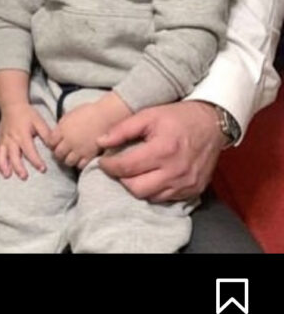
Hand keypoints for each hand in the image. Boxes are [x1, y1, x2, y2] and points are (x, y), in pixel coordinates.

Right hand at [0, 104, 51, 178]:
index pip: (30, 150)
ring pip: (2, 155)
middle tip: (24, 176)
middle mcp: (12, 139)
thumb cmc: (27, 114)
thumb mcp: (39, 121)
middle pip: (14, 155)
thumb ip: (46, 134)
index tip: (42, 169)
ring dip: (4, 166)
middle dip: (18, 167)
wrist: (12, 105)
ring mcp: (4, 140)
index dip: (36, 161)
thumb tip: (53, 146)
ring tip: (7, 176)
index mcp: (22, 135)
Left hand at [49, 92, 130, 168]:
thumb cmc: (89, 111)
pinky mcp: (89, 155)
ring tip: (73, 156)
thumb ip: (62, 126)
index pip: (50, 142)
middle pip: (57, 154)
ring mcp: (79, 150)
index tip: (55, 144)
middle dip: (59, 153)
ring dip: (69, 159)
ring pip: (67, 162)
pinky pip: (80, 165)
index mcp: (62, 129)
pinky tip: (82, 158)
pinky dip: (80, 163)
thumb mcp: (70, 114)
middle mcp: (68, 141)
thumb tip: (56, 133)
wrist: (106, 116)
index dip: (52, 144)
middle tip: (63, 151)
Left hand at [97, 100, 223, 201]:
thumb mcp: (149, 115)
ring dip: (138, 186)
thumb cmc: (178, 117)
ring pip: (151, 197)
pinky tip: (152, 177)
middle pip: (136, 188)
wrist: (212, 123)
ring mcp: (186, 183)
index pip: (126, 168)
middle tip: (119, 168)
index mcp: (163, 150)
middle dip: (122, 179)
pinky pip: (167, 198)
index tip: (103, 161)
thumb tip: (101, 142)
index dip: (109, 166)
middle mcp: (175, 171)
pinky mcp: (193, 190)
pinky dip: (155, 190)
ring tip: (135, 172)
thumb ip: (123, 129)